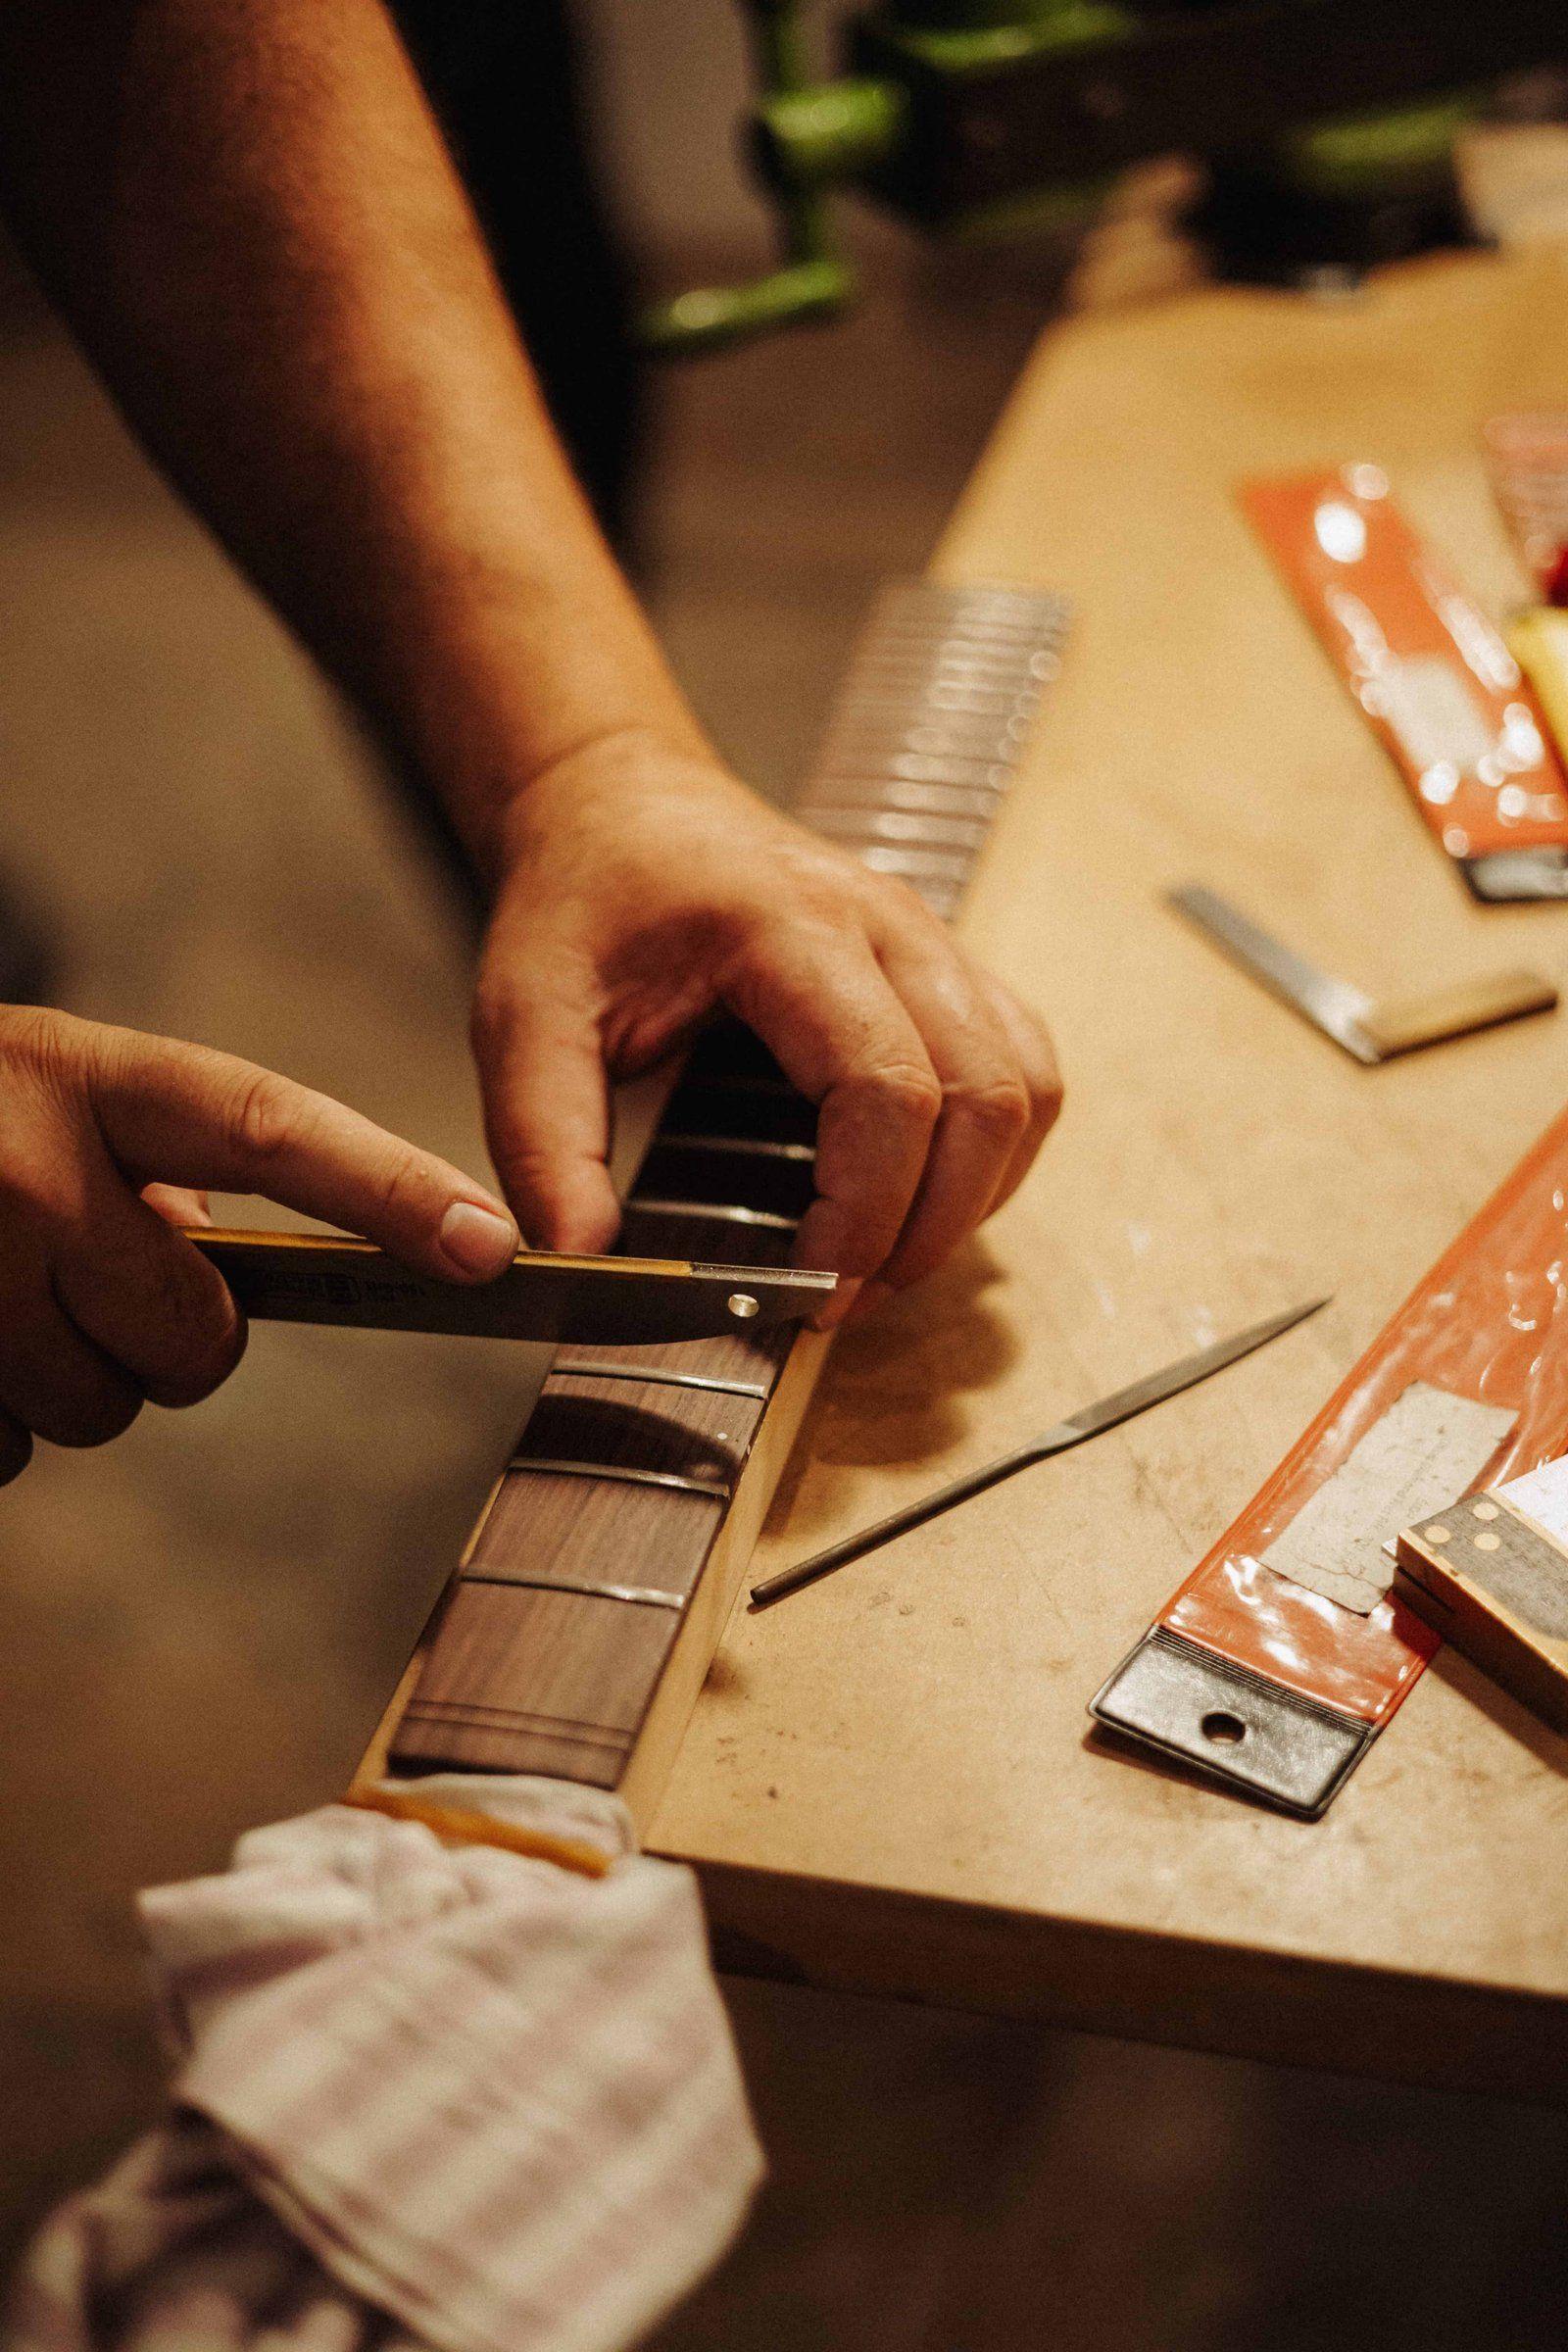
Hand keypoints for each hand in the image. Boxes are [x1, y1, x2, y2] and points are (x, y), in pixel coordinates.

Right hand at [0, 1006, 518, 1482]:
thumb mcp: (57, 1094)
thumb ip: (159, 1163)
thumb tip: (237, 1278)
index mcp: (82, 1075)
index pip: (266, 1129)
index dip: (388, 1190)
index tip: (494, 1247)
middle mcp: (21, 1165)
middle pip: (197, 1338)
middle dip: (173, 1333)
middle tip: (91, 1279)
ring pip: (102, 1409)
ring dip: (70, 1376)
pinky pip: (8, 1451)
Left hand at [471, 734, 1061, 1323]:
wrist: (622, 804)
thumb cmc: (583, 899)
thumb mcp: (521, 1015)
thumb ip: (542, 1142)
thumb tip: (581, 1259)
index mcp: (787, 926)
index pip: (885, 1088)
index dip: (866, 1211)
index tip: (812, 1287)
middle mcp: (887, 925)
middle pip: (983, 1096)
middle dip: (931, 1225)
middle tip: (848, 1297)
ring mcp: (929, 942)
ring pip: (1023, 1086)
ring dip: (975, 1194)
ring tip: (885, 1260)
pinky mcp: (945, 968)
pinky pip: (1022, 1067)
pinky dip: (993, 1152)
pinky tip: (923, 1197)